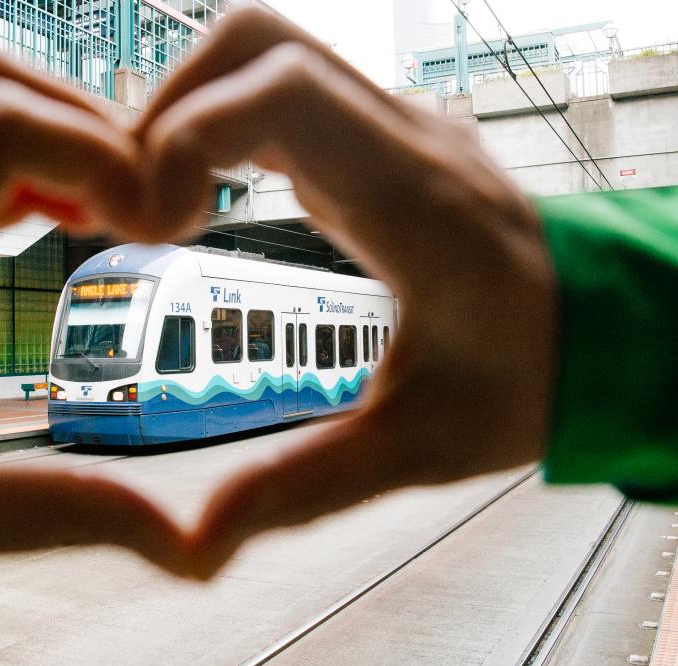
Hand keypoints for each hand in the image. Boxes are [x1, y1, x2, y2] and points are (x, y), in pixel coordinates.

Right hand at [134, 6, 557, 575]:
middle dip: (166, 111)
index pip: (278, 91)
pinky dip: (221, 126)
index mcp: (413, 200)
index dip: (183, 136)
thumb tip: (199, 540)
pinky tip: (206, 201)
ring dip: (189, 113)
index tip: (151, 224)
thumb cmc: (528, 380)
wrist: (603, 328)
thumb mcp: (418, 449)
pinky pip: (282, 90)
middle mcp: (402, 137)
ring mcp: (392, 125)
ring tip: (161, 206)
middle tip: (138, 209)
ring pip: (263, 53)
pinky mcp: (377, 137)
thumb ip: (306, 485)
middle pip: (254, 42)